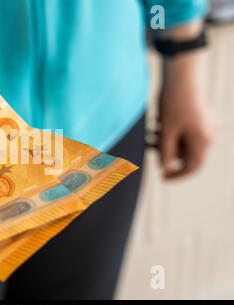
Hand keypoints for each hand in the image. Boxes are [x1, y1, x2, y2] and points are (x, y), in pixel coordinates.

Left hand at [158, 53, 214, 179]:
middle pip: (187, 152)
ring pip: (184, 140)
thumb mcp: (166, 131)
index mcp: (203, 140)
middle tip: (148, 146)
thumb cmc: (174, 102)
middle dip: (167, 151)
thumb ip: (165, 152)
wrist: (181, 73)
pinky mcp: (200, 114)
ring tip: (149, 132)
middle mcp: (209, 133)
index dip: (177, 175)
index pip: (192, 166)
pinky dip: (172, 130)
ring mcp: (206, 123)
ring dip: (166, 140)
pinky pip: (186, 129)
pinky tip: (157, 123)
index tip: (163, 178)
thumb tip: (164, 167)